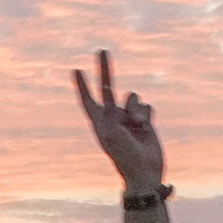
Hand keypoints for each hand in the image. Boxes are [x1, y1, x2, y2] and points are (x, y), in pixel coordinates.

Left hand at [71, 49, 164, 194]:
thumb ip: (110, 114)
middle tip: (102, 50)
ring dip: (136, 109)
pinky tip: (146, 127)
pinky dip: (146, 113)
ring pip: (133, 97)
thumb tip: (112, 100)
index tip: (76, 70)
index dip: (82, 85)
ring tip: (138, 126)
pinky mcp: (144, 121)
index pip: (88, 99)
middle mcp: (112, 117)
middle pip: (108, 87)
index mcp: (99, 122)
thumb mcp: (113, 134)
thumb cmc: (124, 157)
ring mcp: (128, 118)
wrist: (144, 172)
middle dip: (105, 70)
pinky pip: (146, 106)